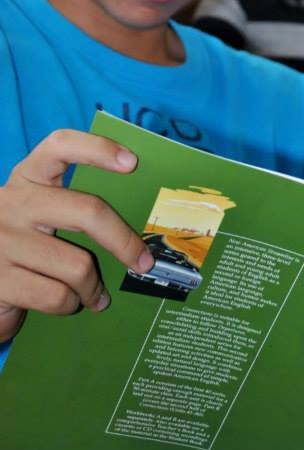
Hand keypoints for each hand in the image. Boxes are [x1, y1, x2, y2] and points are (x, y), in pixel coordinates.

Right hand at [0, 130, 153, 342]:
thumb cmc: (21, 248)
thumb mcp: (38, 215)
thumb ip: (71, 207)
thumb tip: (133, 222)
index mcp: (27, 177)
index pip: (60, 145)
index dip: (97, 148)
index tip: (131, 162)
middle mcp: (13, 202)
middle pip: (87, 211)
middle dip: (123, 241)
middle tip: (142, 261)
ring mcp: (3, 241)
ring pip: (77, 265)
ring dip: (93, 287)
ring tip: (96, 295)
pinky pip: (57, 296)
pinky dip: (70, 304)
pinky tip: (69, 303)